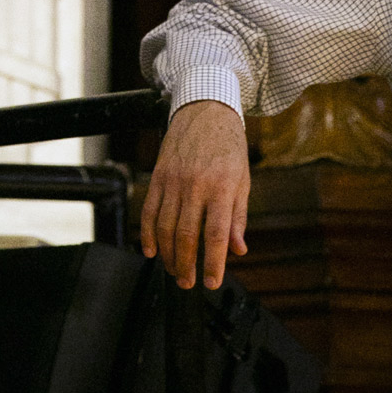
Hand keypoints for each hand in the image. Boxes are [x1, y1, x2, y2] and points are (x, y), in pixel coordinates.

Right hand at [139, 98, 249, 289]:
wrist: (205, 109)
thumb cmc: (228, 146)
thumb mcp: (243, 180)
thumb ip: (238, 217)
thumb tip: (238, 249)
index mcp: (221, 188)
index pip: (216, 235)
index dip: (214, 263)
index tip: (212, 282)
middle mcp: (195, 186)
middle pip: (186, 236)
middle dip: (186, 266)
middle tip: (188, 283)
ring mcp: (173, 181)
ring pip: (165, 227)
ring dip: (168, 255)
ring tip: (174, 271)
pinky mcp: (158, 176)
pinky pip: (149, 211)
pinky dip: (148, 234)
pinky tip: (151, 251)